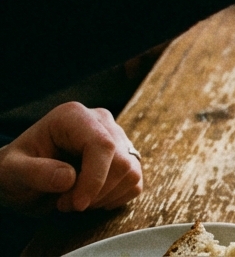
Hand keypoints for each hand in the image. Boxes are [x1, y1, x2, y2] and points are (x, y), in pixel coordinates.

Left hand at [0, 102, 141, 213]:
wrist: (22, 177)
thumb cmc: (15, 170)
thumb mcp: (12, 171)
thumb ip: (36, 172)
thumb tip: (69, 178)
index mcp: (73, 116)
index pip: (102, 144)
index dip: (95, 178)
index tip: (77, 204)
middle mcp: (101, 121)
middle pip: (121, 161)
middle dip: (95, 192)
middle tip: (65, 203)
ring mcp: (116, 138)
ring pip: (131, 173)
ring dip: (104, 197)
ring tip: (74, 201)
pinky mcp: (125, 157)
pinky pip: (135, 182)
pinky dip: (115, 198)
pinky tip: (91, 199)